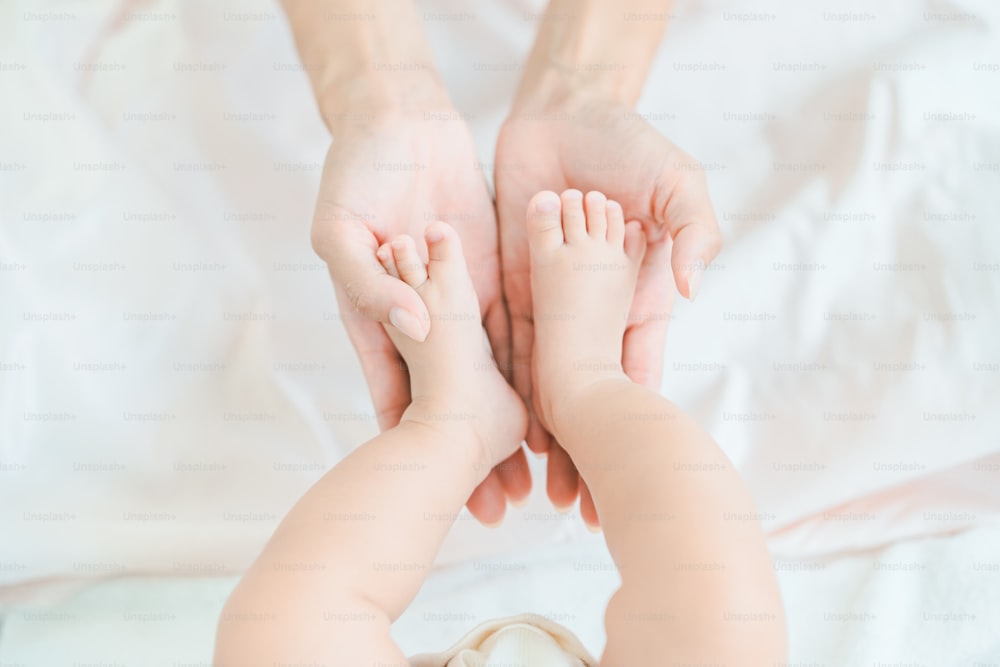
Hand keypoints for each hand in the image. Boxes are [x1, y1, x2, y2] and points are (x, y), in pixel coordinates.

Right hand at [311, 104, 530, 524]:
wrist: (398, 122)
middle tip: (504, 506)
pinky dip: (530, 367)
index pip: (396, 396)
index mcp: (377, 319)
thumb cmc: (353, 172)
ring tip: (537, 474)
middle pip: (446, 402)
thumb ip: (370, 281)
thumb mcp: (341, 228)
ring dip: (509, 425)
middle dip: (472, 455)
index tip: (439, 492)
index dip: (415, 446)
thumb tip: (413, 326)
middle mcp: (421, 322)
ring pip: (486, 376)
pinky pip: (515, 327)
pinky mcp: (490, 278)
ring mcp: (458, 303)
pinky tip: (554, 406)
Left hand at [495, 90, 721, 525]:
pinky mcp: (506, 284)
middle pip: (584, 392)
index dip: (632, 426)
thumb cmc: (630, 143)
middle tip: (568, 506)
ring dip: (530, 433)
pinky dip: (493, 383)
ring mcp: (546, 302)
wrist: (565, 111)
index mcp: (633, 299)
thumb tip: (686, 287)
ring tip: (519, 486)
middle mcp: (588, 312)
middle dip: (578, 448)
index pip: (633, 375)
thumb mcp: (675, 181)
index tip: (628, 476)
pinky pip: (497, 339)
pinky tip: (483, 428)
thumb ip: (691, 229)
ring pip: (536, 379)